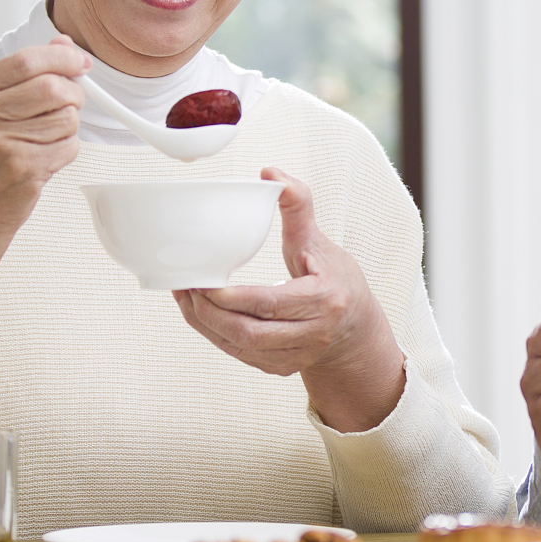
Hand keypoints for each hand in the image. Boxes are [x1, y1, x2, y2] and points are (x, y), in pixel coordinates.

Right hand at [0, 39, 90, 237]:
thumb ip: (28, 72)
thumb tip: (64, 43)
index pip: (27, 60)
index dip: (62, 58)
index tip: (81, 63)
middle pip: (52, 87)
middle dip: (73, 95)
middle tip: (67, 105)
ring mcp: (1, 142)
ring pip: (66, 117)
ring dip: (69, 126)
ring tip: (48, 137)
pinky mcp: (23, 168)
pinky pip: (69, 146)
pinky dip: (67, 150)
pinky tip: (46, 157)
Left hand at [173, 168, 404, 432]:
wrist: (355, 329)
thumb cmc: (336, 281)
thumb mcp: (320, 241)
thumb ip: (297, 205)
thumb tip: (271, 173)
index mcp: (324, 301)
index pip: (271, 303)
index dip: (232, 297)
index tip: (203, 283)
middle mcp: (313, 335)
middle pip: (249, 331)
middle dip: (209, 312)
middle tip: (185, 286)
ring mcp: (296, 357)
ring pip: (240, 347)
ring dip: (205, 324)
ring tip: (185, 297)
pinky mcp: (281, 368)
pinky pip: (239, 355)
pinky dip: (214, 335)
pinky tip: (199, 314)